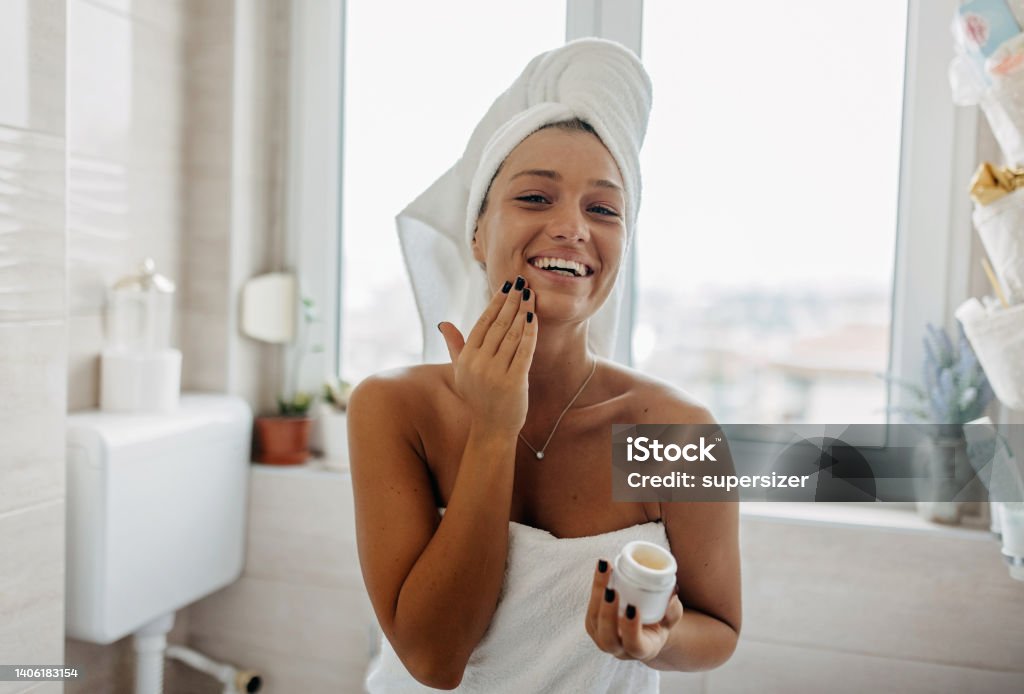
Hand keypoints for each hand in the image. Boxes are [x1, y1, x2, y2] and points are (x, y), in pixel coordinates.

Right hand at [437, 277, 537, 432]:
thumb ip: (455, 345)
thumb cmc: (478, 397)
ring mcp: (496, 373)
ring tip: (531, 295)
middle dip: (512, 301)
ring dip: (523, 311)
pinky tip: (534, 317)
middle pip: (498, 325)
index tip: (507, 286)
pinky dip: (529, 332)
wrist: (492, 428)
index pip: (483, 323)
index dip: (496, 302)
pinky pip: (524, 351)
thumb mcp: (461, 371)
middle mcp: (479, 364)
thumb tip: (443, 324)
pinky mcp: (514, 382)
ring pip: (512, 335)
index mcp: (466, 358)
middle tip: (522, 283)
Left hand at [585, 558, 683, 662]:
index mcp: (643, 650)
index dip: (631, 629)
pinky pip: (591, 607)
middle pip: (607, 636)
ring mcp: (602, 638)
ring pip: (594, 620)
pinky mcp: (593, 625)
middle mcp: (619, 649)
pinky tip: (602, 568)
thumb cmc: (660, 622)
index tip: (632, 608)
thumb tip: (672, 593)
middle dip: (607, 613)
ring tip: (605, 568)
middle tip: (611, 589)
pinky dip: (596, 586)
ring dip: (598, 592)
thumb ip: (673, 610)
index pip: (634, 645)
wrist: (644, 627)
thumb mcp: (671, 618)